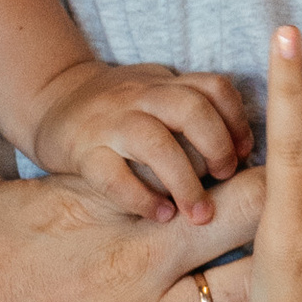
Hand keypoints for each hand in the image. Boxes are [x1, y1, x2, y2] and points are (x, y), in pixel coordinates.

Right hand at [0, 153, 259, 301]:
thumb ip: (5, 164)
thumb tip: (9, 144)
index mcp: (101, 205)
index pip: (202, 161)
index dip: (242, 158)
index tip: (259, 162)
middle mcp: (136, 263)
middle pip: (254, 214)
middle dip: (286, 207)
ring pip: (256, 294)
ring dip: (281, 286)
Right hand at [27, 58, 254, 224]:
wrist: (50, 100)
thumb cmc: (120, 109)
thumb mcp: (159, 95)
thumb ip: (196, 112)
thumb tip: (250, 152)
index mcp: (164, 84)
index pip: (213, 87)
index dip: (238, 120)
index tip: (247, 154)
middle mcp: (139, 97)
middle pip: (189, 108)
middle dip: (217, 146)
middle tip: (226, 180)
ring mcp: (109, 122)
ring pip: (153, 140)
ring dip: (184, 180)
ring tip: (199, 214)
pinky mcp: (82, 151)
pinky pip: (111, 173)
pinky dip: (140, 198)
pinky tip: (160, 216)